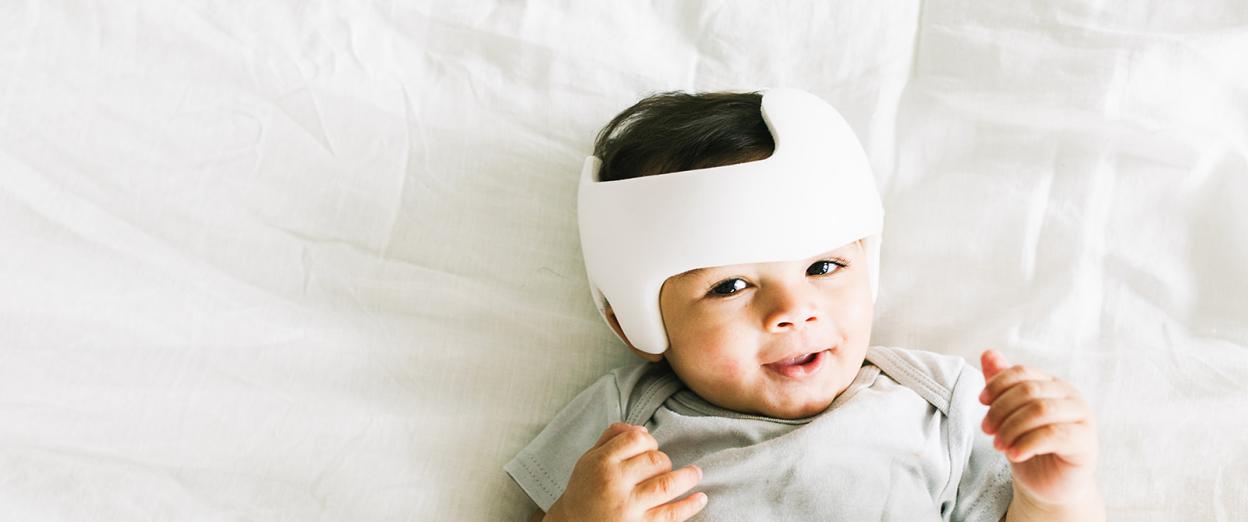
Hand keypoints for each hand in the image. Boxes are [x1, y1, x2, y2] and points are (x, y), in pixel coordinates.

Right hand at [546, 423, 706, 521]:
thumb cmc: (584, 492)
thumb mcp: (588, 460)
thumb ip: (611, 439)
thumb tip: (641, 428)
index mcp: (601, 462)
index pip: (636, 439)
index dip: (649, 441)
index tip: (651, 448)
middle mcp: (615, 482)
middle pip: (654, 460)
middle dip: (664, 461)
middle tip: (664, 467)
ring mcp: (628, 506)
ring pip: (667, 483)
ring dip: (687, 477)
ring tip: (696, 474)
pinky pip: (671, 514)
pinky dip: (689, 505)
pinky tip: (700, 498)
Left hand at [979, 349, 1098, 506]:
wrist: (1047, 486)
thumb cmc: (1029, 447)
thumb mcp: (1008, 415)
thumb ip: (1001, 385)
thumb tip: (988, 353)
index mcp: (1052, 385)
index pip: (1022, 373)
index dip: (997, 384)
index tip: (981, 401)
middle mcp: (1070, 397)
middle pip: (1029, 391)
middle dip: (1001, 410)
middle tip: (987, 430)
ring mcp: (1082, 418)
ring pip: (1040, 410)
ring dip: (1011, 428)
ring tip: (998, 445)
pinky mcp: (1086, 443)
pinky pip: (1053, 435)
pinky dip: (1027, 444)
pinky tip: (1014, 454)